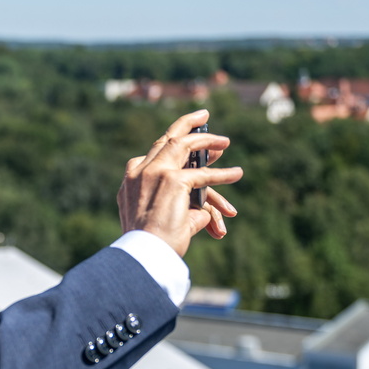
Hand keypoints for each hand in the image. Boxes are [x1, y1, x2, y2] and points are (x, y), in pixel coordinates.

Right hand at [117, 109, 242, 255]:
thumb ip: (179, 210)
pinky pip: (205, 175)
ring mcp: (157, 172)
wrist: (142, 253)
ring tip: (224, 141)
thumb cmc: (148, 244)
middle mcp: (140, 170)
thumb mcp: (158, 220)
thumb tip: (204, 213)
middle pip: (166, 139)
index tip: (188, 140)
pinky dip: (223, 175)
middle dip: (186, 124)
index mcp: (131, 179)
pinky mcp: (175, 181)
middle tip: (202, 115)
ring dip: (206, 140)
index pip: (153, 154)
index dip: (173, 144)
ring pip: (184, 144)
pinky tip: (236, 173)